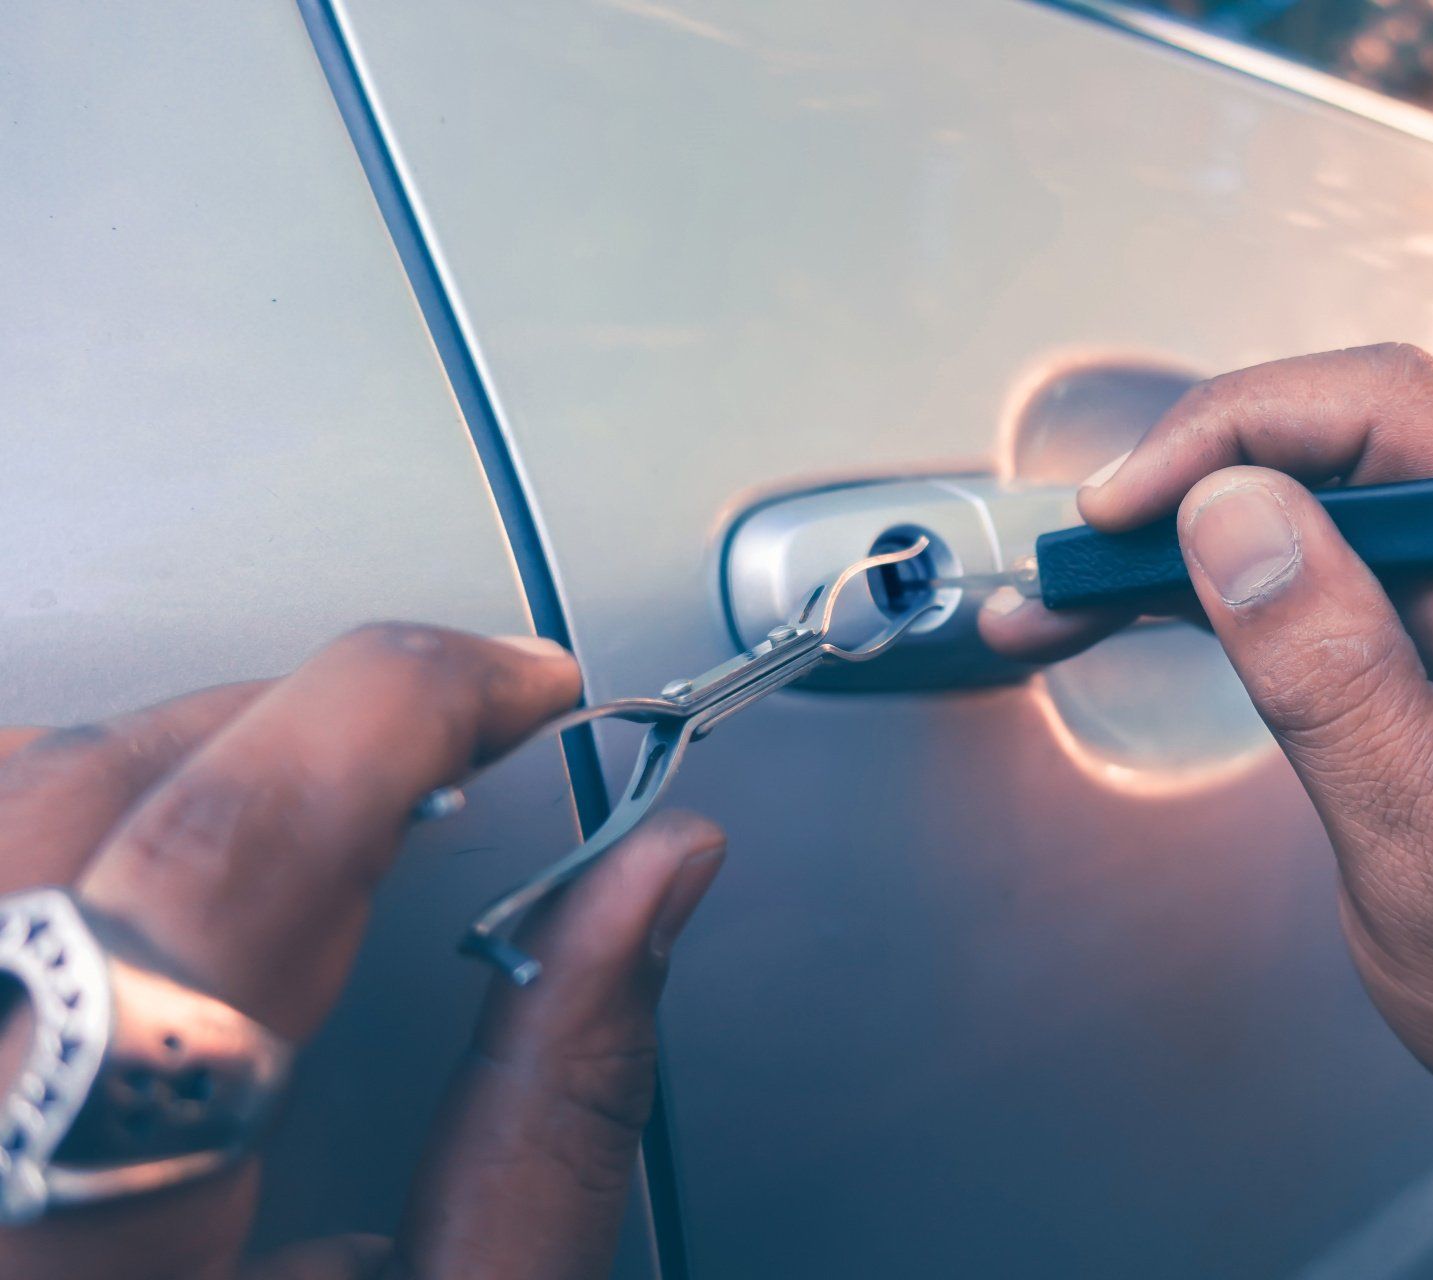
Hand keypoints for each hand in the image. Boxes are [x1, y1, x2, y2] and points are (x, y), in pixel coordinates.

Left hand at [0, 624, 724, 1279]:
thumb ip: (558, 1102)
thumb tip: (657, 877)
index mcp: (99, 1237)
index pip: (237, 847)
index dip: (402, 706)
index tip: (521, 690)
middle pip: (108, 788)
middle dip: (313, 728)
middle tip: (443, 757)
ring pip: (2, 785)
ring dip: (174, 758)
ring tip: (303, 816)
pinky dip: (53, 805)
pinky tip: (141, 875)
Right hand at [988, 345, 1432, 1256]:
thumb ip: (1335, 680)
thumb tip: (1228, 512)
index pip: (1392, 421)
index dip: (1230, 436)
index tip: (1111, 513)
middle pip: (1349, 445)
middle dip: (1189, 487)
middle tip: (1065, 571)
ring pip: (1331, 506)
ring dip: (1194, 542)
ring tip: (1069, 601)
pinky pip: (1347, 573)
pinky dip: (1239, 592)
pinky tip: (1144, 614)